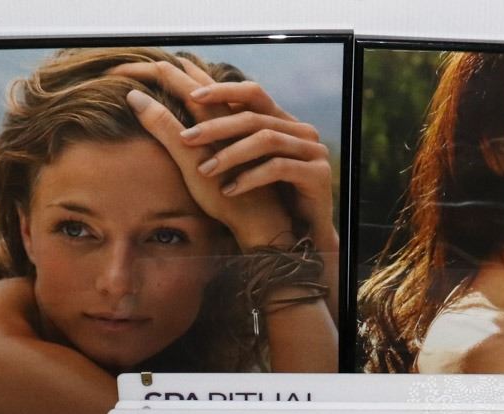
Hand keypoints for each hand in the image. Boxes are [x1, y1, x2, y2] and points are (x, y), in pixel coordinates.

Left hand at [182, 79, 337, 254]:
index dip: (224, 91)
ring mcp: (313, 151)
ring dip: (231, 155)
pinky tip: (229, 191)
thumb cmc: (275, 199)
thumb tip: (197, 114)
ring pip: (266, 140)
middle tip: (186, 137)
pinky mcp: (317, 174)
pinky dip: (251, 178)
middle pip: (254, 118)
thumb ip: (238, 139)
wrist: (307, 232)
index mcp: (285, 123)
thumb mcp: (254, 164)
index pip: (254, 94)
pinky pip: (279, 169)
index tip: (192, 96)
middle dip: (217, 127)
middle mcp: (302, 131)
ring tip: (204, 170)